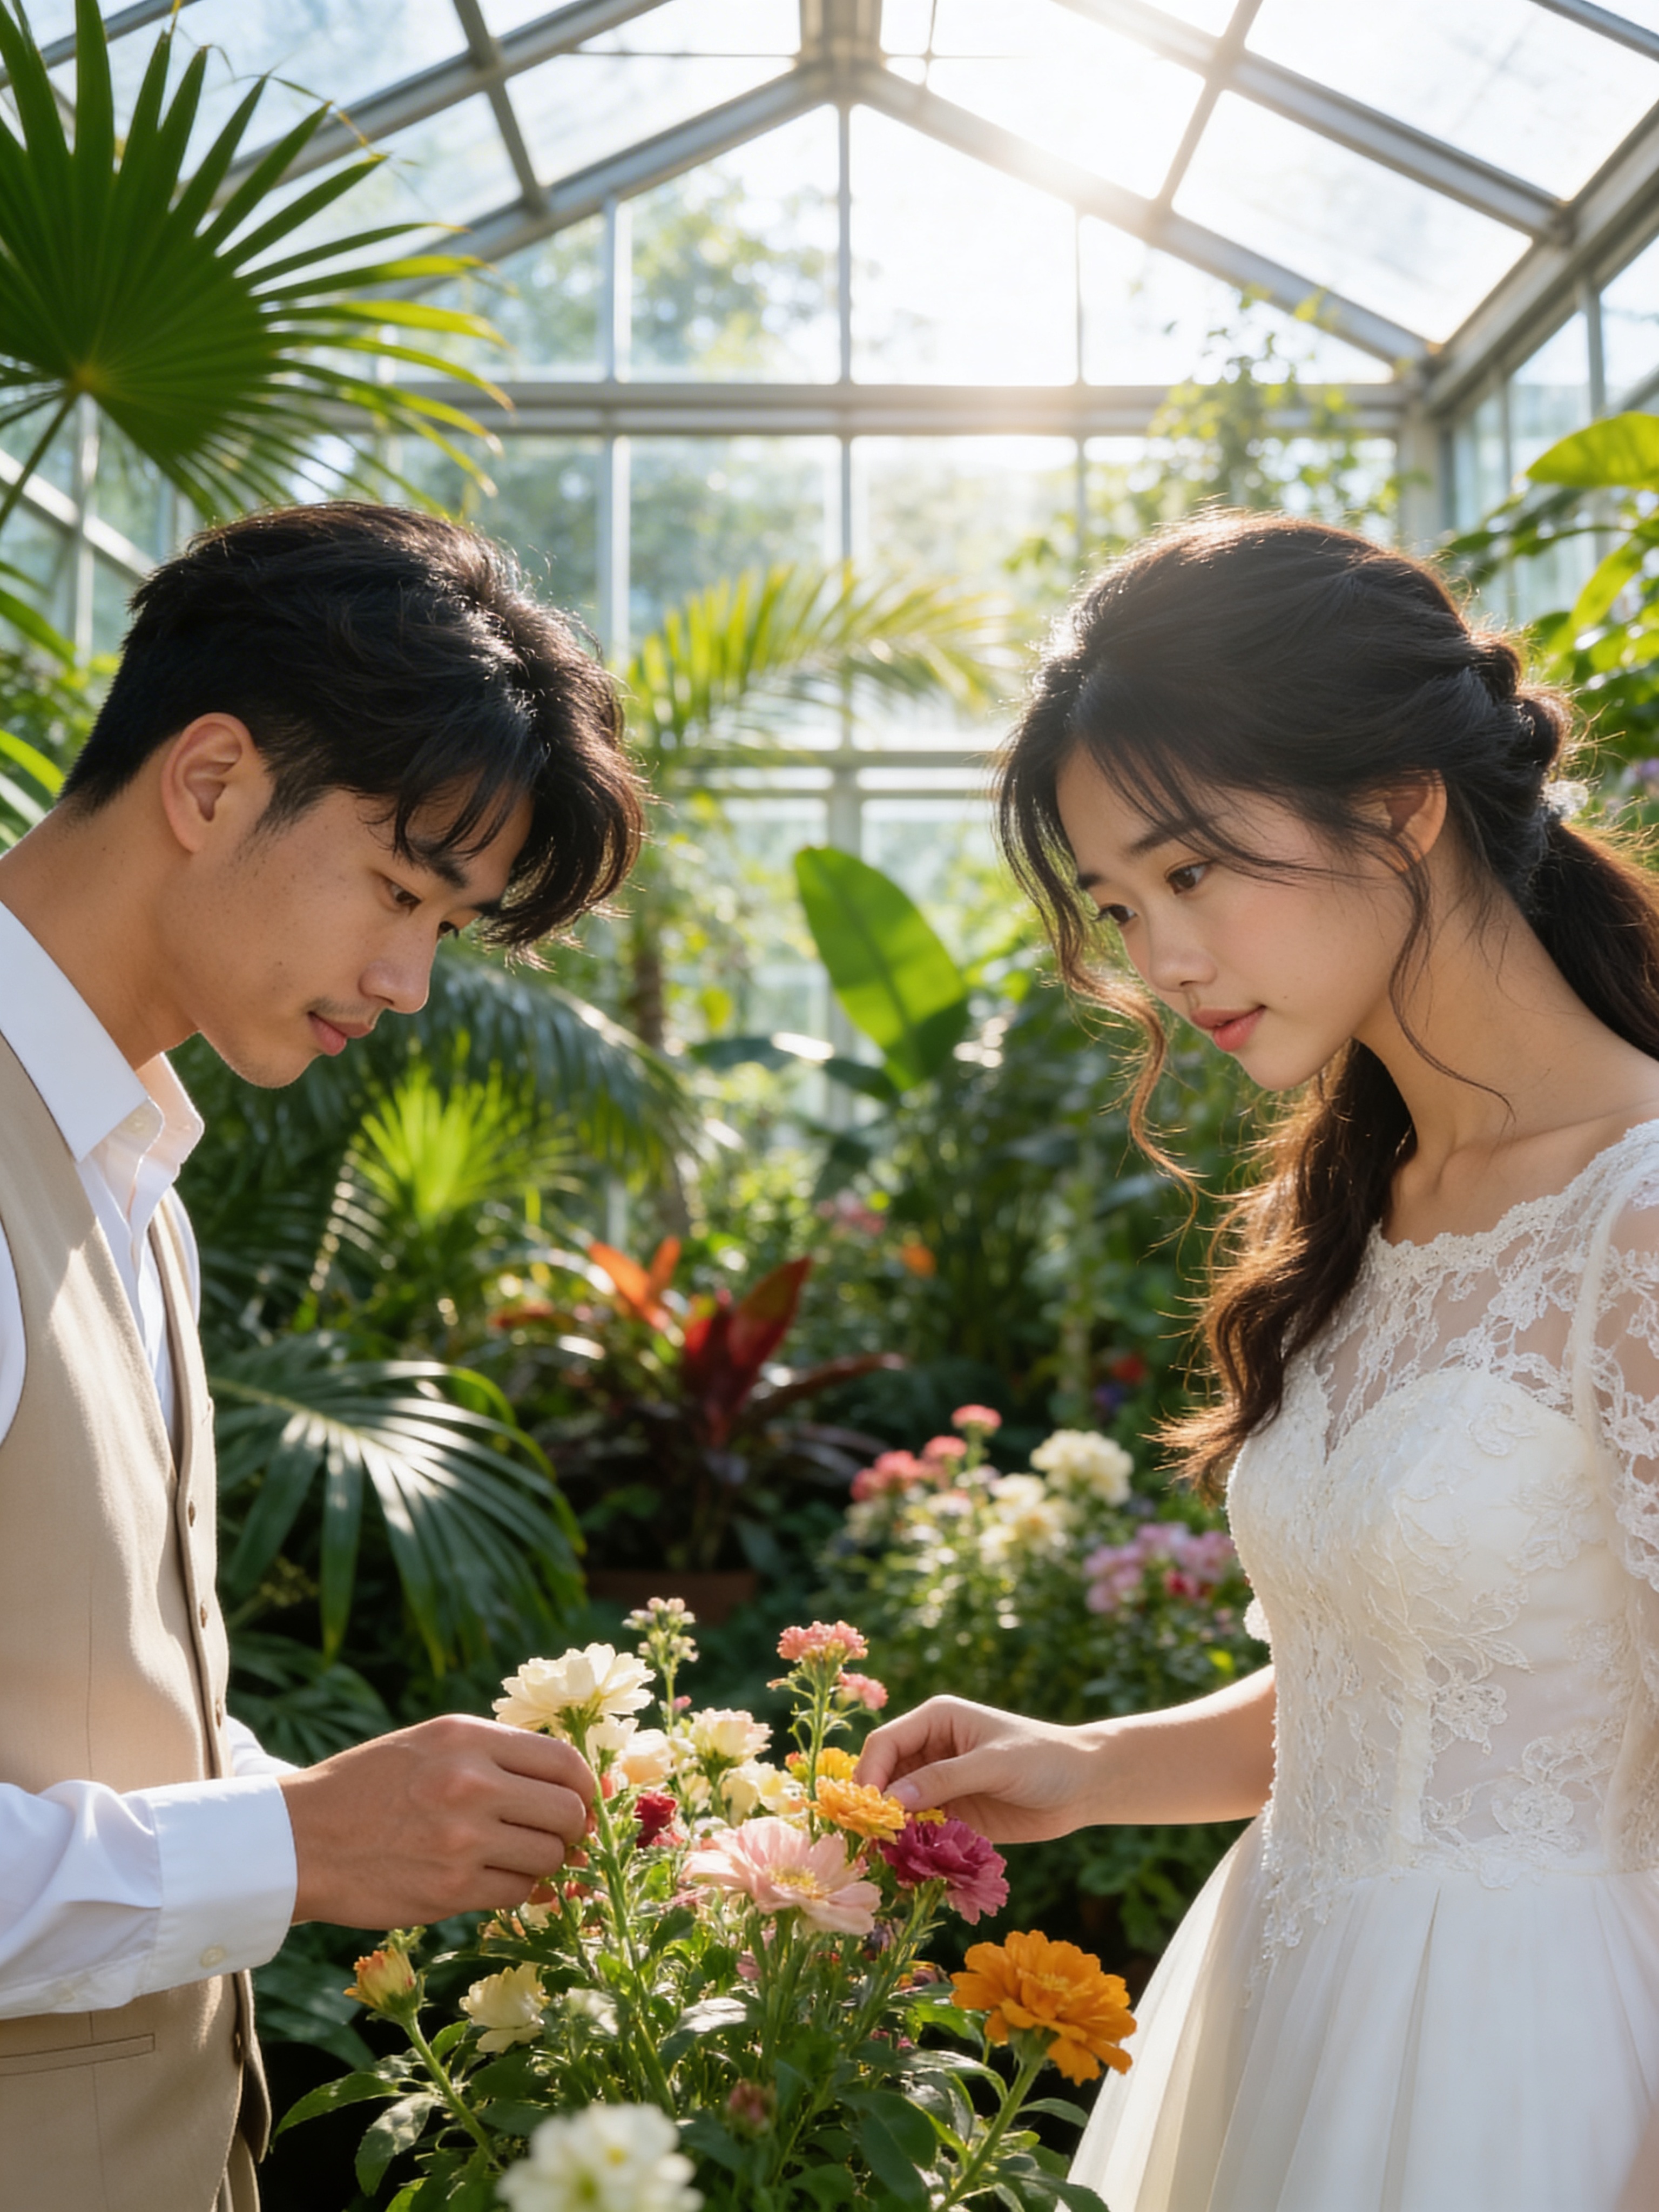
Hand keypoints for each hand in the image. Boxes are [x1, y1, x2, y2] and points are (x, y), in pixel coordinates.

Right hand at [279, 1715, 594, 1927]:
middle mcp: (472, 1783)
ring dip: (543, 1863)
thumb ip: (496, 1756)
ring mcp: (462, 1840)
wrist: (298, 1839)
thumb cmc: (369, 1787)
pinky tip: (491, 1880)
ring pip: (548, 1857)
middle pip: (567, 1811)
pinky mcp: (450, 1891)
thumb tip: (569, 1786)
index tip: (585, 1801)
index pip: (563, 1760)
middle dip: (572, 1829)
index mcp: (468, 1738)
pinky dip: (515, 1890)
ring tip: (516, 1859)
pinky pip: (516, 1893)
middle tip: (557, 1838)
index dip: (587, 1785)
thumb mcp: (431, 1743)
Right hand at [856, 1696, 1100, 1843]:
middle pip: (884, 1776)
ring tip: (886, 1857)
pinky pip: (921, 1829)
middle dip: (875, 1806)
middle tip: (870, 1840)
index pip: (885, 1743)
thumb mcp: (993, 1764)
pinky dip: (912, 1846)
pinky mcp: (953, 1814)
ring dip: (892, 1830)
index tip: (867, 1810)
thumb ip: (943, 1779)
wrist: (1083, 1786)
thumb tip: (891, 1800)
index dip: (870, 1774)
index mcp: (935, 1719)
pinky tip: (910, 1864)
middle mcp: (931, 1749)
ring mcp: (940, 1783)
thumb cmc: (1042, 1758)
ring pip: (898, 1807)